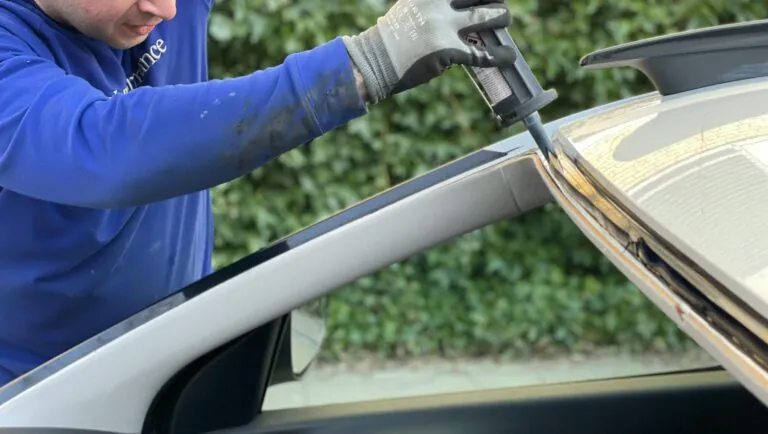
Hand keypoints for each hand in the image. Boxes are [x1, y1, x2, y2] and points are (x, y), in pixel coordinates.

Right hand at [343, 0, 515, 103]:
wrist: (375, 61)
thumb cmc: (395, 35)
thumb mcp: (412, 5)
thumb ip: (436, 3)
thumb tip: (467, 7)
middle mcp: (437, 3)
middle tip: (499, 5)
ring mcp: (443, 26)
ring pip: (486, 17)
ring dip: (501, 18)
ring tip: (505, 20)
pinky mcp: (447, 51)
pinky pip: (481, 53)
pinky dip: (498, 55)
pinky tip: (508, 56)